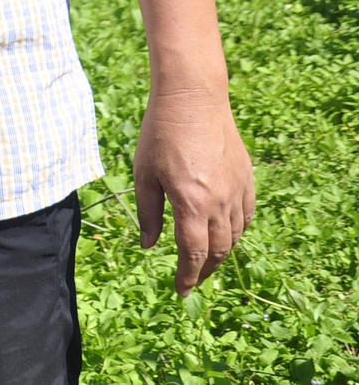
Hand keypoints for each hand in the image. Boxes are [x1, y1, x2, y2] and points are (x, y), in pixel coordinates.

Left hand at [133, 84, 254, 294]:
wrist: (194, 99)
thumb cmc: (160, 133)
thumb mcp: (143, 173)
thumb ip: (148, 213)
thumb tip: (148, 246)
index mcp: (191, 204)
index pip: (193, 254)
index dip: (187, 276)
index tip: (180, 290)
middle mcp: (220, 203)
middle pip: (218, 251)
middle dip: (204, 271)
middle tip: (191, 281)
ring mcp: (237, 191)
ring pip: (235, 236)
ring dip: (222, 254)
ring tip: (206, 261)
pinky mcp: (246, 179)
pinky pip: (247, 215)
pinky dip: (237, 231)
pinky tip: (227, 233)